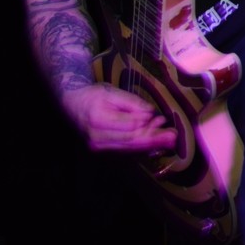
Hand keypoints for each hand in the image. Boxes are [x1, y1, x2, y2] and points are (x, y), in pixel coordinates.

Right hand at [61, 83, 176, 152]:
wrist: (72, 106)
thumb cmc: (93, 96)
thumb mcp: (111, 92)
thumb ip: (130, 103)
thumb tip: (149, 113)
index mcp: (98, 119)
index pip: (128, 126)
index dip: (146, 124)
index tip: (161, 119)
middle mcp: (97, 137)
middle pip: (130, 141)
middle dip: (154, 139)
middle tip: (173, 136)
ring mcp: (98, 147)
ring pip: (129, 149)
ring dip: (150, 144)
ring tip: (167, 139)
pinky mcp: (102, 152)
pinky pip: (125, 152)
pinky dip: (141, 148)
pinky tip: (153, 142)